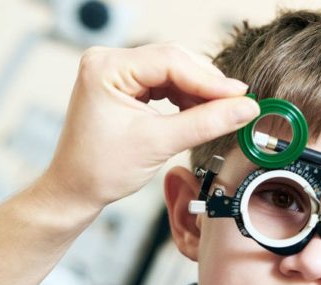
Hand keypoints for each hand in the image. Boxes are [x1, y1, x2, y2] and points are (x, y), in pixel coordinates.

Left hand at [39, 43, 259, 213]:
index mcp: (106, 68)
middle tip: (238, 103)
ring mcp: (116, 72)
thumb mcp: (158, 144)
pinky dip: (185, 96)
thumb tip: (245, 109)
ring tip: (222, 111)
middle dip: (206, 83)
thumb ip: (205, 123)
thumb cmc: (100, 170)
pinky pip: (164, 82)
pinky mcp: (124, 85)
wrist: (75, 189)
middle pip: (173, 60)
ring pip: (172, 70)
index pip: (170, 61)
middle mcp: (108, 61)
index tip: (240, 96)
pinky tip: (200, 112)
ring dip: (198, 91)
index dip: (210, 79)